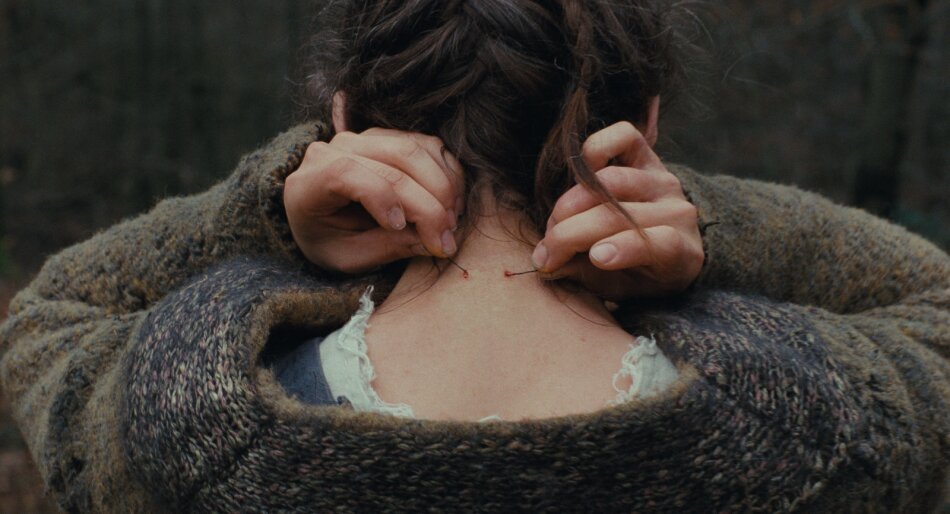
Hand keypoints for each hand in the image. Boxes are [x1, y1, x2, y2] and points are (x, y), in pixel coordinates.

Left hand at [284, 128, 463, 273]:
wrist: (322, 218)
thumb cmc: (331, 241)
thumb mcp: (348, 257)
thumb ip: (385, 249)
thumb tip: (432, 243)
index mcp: (310, 182)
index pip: (346, 173)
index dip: (381, 196)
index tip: (401, 228)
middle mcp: (335, 148)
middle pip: (394, 161)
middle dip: (428, 204)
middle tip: (446, 240)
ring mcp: (364, 138)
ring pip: (415, 150)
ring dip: (444, 187)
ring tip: (452, 222)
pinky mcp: (390, 137)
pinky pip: (428, 145)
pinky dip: (448, 173)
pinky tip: (452, 203)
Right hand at [533, 122, 702, 298]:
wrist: (666, 244)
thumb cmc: (637, 273)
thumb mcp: (617, 288)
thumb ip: (585, 276)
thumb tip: (547, 263)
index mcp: (681, 253)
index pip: (661, 243)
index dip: (626, 248)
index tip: (594, 257)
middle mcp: (677, 212)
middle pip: (619, 214)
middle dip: (570, 233)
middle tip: (545, 253)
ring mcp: (662, 180)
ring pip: (611, 181)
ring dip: (570, 204)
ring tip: (554, 224)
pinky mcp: (647, 156)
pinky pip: (624, 138)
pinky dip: (596, 148)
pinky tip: (577, 175)